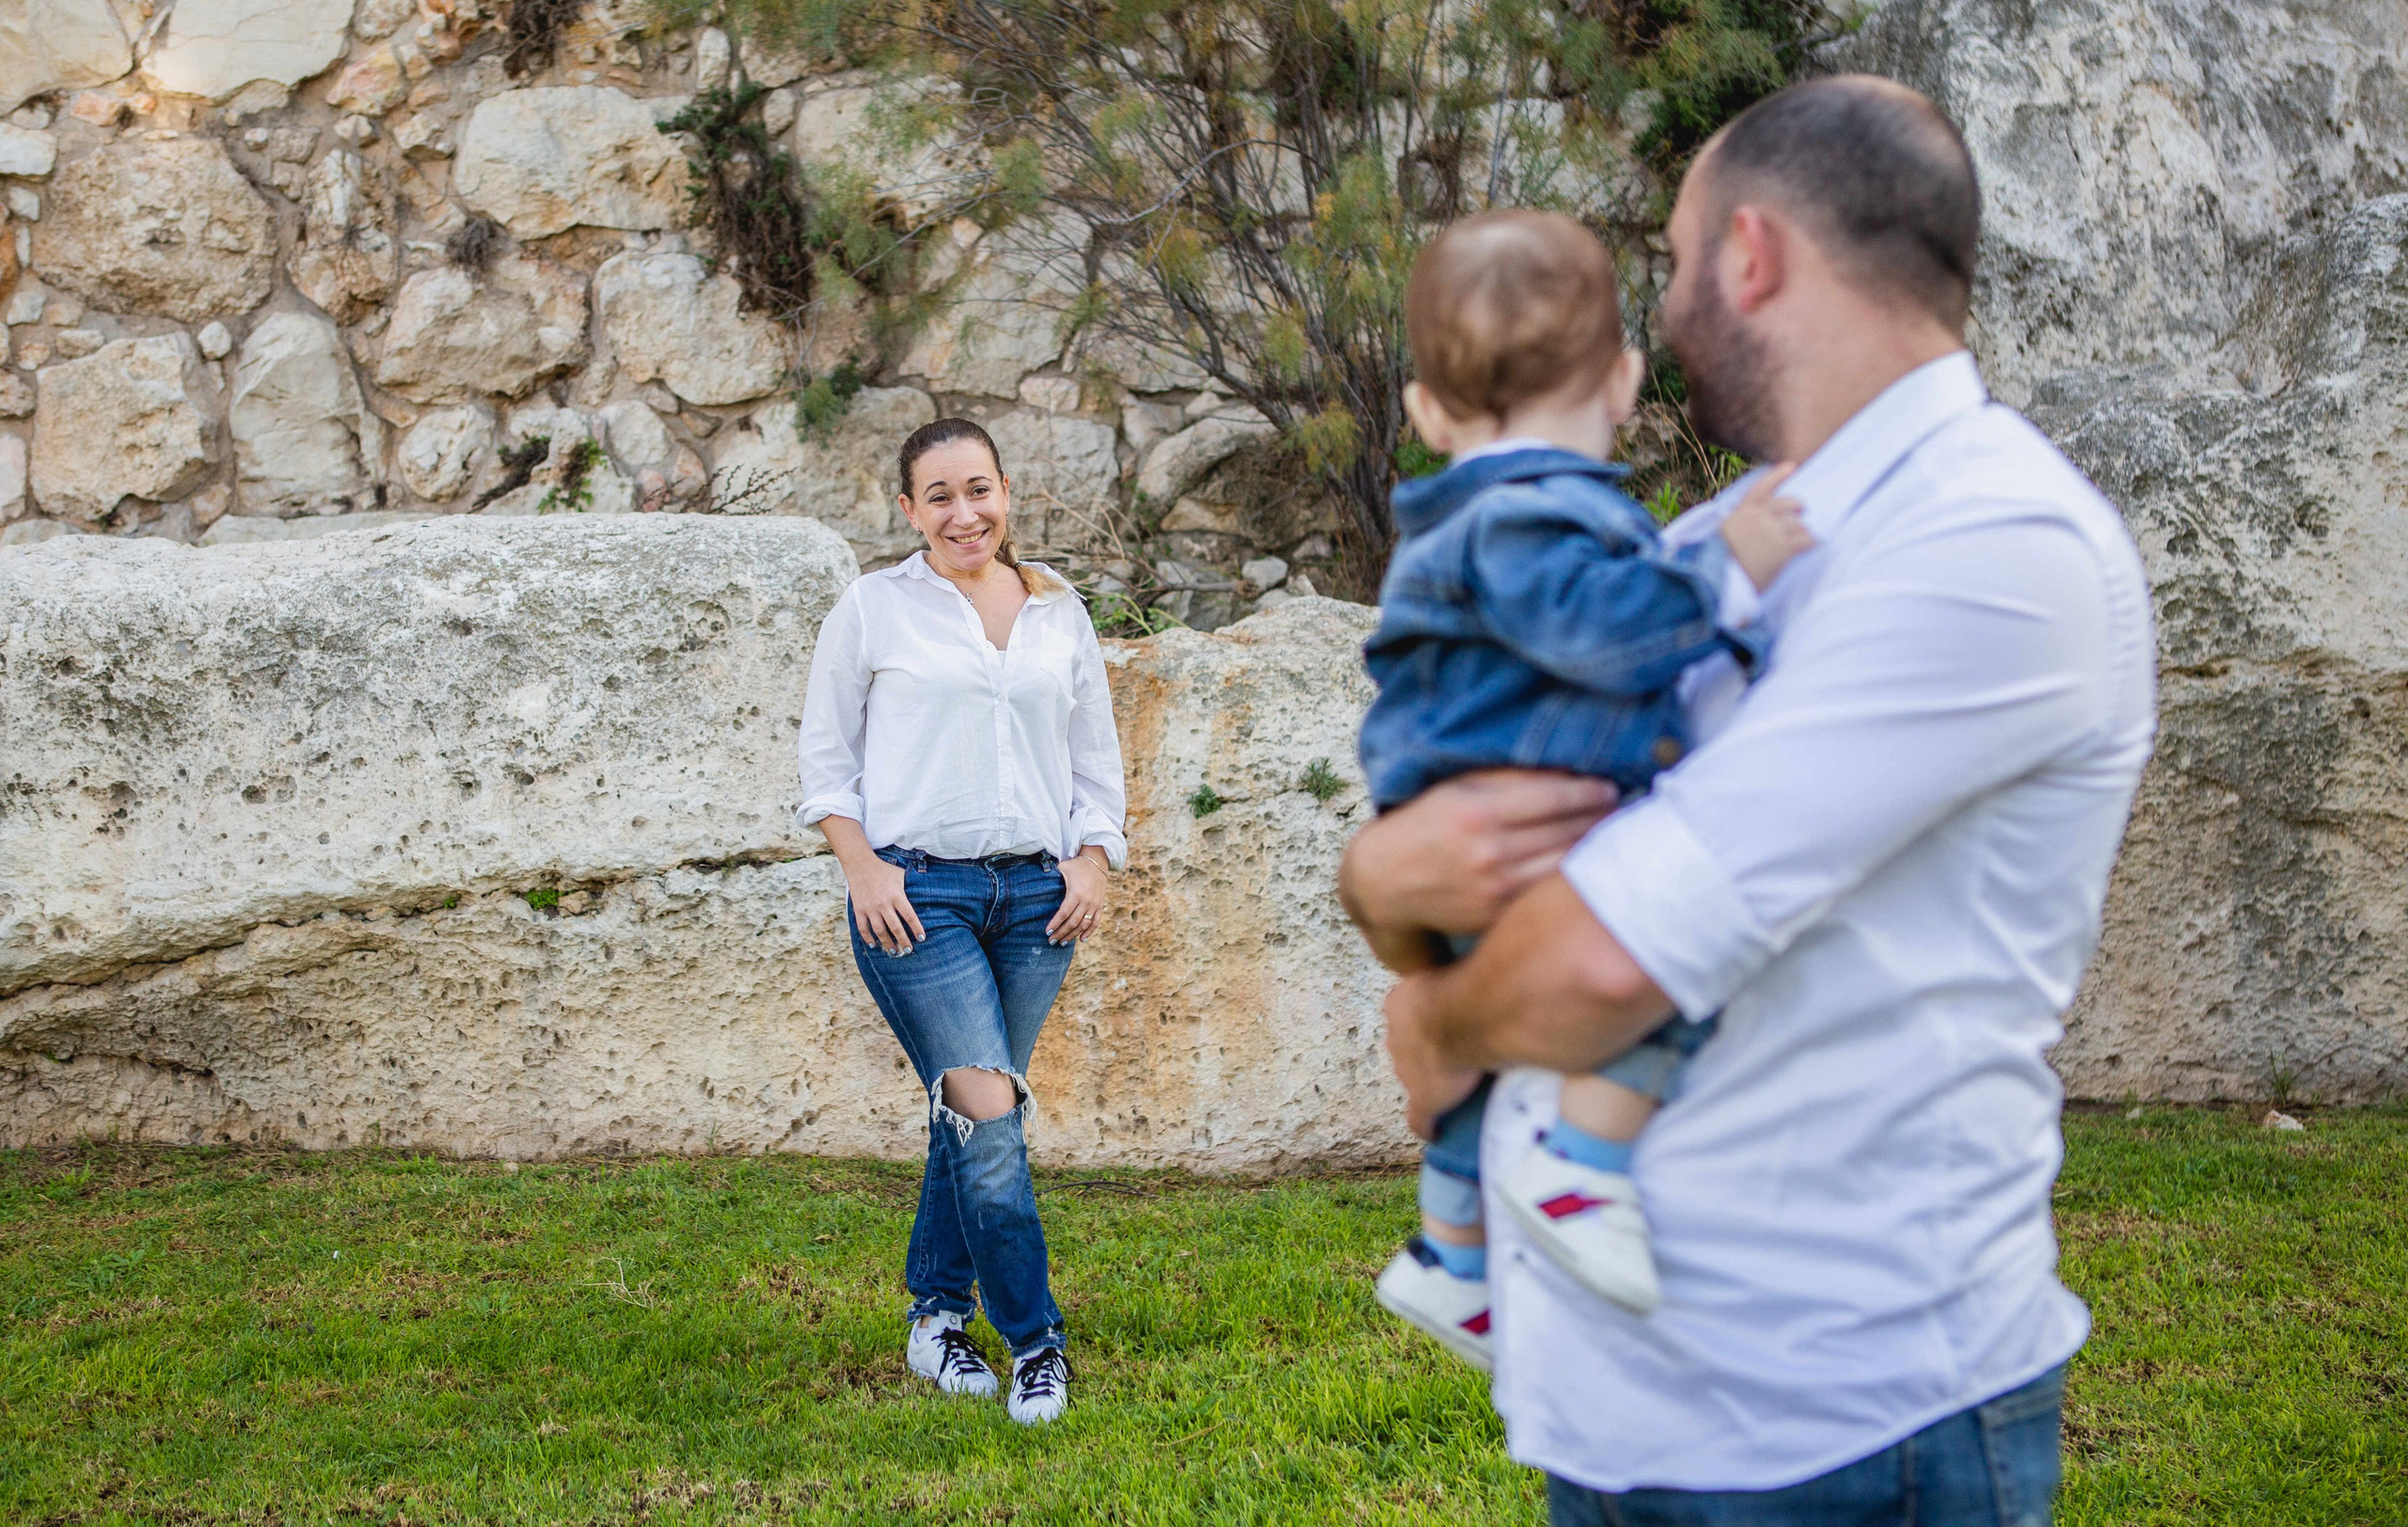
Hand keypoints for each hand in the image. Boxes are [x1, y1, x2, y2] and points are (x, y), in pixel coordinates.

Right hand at [844, 854, 924, 954]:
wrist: (860, 864)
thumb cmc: (884, 870)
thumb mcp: (901, 875)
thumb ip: (911, 886)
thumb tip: (925, 894)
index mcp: (897, 895)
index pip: (910, 916)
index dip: (916, 929)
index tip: (921, 938)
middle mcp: (884, 904)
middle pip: (896, 928)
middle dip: (903, 941)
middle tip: (908, 951)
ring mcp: (870, 908)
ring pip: (880, 931)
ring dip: (887, 943)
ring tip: (893, 952)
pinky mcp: (859, 909)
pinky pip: (863, 927)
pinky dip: (868, 937)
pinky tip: (874, 944)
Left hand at [1046, 849, 1108, 943]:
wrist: (1097, 861)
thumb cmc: (1076, 865)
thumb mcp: (1063, 868)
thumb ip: (1052, 876)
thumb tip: (1037, 883)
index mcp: (1076, 893)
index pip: (1064, 913)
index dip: (1055, 924)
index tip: (1048, 932)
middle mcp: (1086, 901)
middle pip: (1073, 922)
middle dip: (1061, 933)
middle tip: (1052, 941)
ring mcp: (1094, 904)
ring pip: (1084, 925)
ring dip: (1073, 935)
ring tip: (1063, 942)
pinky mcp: (1100, 905)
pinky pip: (1096, 922)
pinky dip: (1089, 932)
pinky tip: (1081, 939)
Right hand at [1339, 769, 1616, 966]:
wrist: (1383, 884)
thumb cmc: (1424, 826)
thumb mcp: (1457, 789)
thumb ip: (1508, 780)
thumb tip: (1568, 770)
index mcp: (1478, 810)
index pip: (1556, 797)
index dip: (1591, 791)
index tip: (1610, 787)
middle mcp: (1489, 852)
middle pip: (1568, 832)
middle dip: (1602, 818)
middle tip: (1626, 809)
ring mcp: (1495, 890)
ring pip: (1566, 865)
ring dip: (1595, 850)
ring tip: (1615, 836)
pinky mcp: (1498, 918)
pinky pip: (1549, 894)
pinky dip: (1572, 879)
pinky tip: (1586, 868)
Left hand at [1384, 972, 1486, 1139]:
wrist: (1466, 1017)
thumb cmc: (1466, 983)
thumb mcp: (1454, 963)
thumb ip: (1455, 965)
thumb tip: (1476, 944)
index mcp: (1400, 1003)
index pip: (1406, 1012)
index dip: (1425, 1019)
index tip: (1445, 1020)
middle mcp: (1396, 1036)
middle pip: (1407, 1045)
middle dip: (1423, 1050)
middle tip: (1453, 1052)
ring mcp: (1407, 1071)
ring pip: (1413, 1078)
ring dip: (1430, 1081)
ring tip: (1453, 1086)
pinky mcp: (1423, 1100)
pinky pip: (1419, 1119)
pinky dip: (1427, 1125)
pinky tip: (1436, 1132)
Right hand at [1719, 463, 1812, 590]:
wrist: (1718, 580)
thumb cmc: (1718, 562)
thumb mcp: (1723, 534)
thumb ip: (1739, 525)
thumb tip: (1752, 527)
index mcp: (1741, 512)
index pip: (1762, 487)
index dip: (1778, 475)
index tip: (1792, 466)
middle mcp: (1758, 517)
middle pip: (1787, 504)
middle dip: (1797, 506)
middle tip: (1803, 509)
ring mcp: (1772, 532)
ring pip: (1798, 524)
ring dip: (1803, 530)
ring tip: (1805, 537)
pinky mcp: (1782, 549)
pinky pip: (1805, 540)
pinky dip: (1811, 542)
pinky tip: (1814, 544)